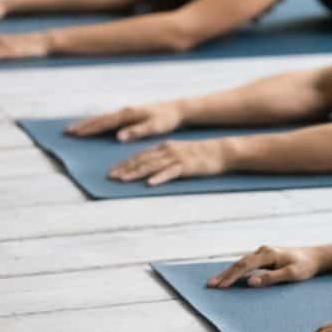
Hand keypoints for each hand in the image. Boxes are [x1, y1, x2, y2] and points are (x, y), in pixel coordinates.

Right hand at [67, 102, 184, 141]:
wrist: (177, 110)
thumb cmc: (167, 120)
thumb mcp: (154, 127)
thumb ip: (137, 131)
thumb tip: (119, 137)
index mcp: (128, 114)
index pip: (104, 123)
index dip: (89, 128)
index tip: (74, 133)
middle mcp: (125, 111)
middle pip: (100, 119)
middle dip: (83, 125)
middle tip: (67, 132)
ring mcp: (126, 111)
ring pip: (103, 118)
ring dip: (89, 123)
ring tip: (75, 129)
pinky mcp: (129, 114)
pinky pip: (109, 119)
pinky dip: (99, 122)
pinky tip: (95, 126)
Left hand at [108, 138, 230, 185]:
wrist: (221, 151)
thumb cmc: (201, 155)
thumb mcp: (179, 152)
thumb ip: (165, 158)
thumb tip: (150, 168)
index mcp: (165, 147)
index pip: (140, 156)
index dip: (125, 163)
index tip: (111, 171)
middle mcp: (168, 151)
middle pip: (142, 160)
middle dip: (125, 169)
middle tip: (110, 177)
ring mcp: (177, 158)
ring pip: (152, 166)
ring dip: (136, 173)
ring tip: (123, 180)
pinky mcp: (186, 167)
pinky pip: (170, 173)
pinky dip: (159, 178)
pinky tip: (150, 184)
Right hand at [207, 245, 323, 287]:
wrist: (315, 257)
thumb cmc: (305, 267)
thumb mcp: (291, 275)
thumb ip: (271, 278)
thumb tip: (250, 282)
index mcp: (268, 254)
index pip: (245, 266)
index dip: (231, 276)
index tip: (220, 286)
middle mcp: (263, 251)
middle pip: (239, 263)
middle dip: (224, 274)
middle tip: (210, 285)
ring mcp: (263, 253)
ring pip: (241, 263)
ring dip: (228, 273)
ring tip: (215, 283)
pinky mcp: (265, 257)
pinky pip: (247, 264)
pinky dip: (236, 271)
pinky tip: (229, 277)